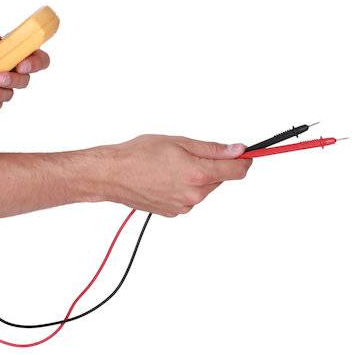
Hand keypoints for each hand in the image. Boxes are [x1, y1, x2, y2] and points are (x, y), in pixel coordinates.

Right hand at [98, 135, 251, 215]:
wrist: (111, 175)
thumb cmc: (137, 155)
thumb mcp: (178, 142)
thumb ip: (212, 149)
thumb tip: (236, 150)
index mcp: (199, 174)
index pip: (238, 170)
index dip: (244, 160)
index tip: (244, 154)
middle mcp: (194, 194)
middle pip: (220, 179)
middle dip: (212, 166)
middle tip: (188, 154)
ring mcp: (184, 206)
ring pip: (203, 189)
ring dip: (196, 178)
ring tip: (170, 166)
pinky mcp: (173, 212)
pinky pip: (188, 198)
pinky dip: (182, 188)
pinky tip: (164, 178)